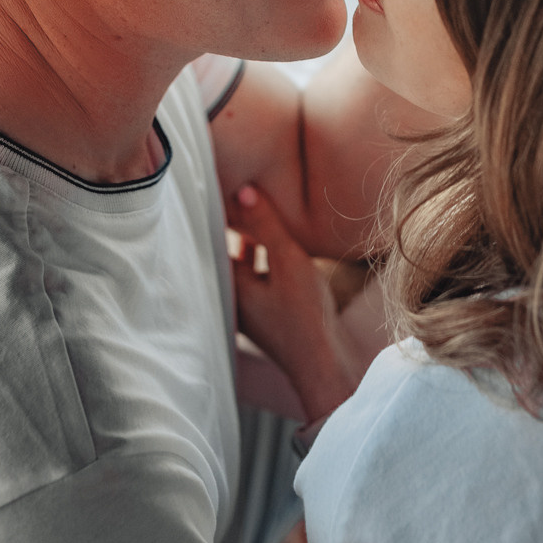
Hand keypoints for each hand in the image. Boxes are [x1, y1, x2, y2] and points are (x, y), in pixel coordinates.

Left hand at [226, 184, 354, 424]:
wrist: (324, 363)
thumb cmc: (305, 316)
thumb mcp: (288, 262)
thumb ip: (267, 226)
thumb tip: (244, 190)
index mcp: (230, 285)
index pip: (218, 236)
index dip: (222, 208)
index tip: (223, 178)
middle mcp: (233, 296)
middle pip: (229, 248)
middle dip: (236, 221)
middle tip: (241, 185)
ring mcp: (249, 306)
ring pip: (243, 261)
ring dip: (251, 238)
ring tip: (260, 206)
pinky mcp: (265, 311)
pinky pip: (257, 274)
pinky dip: (263, 256)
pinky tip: (279, 242)